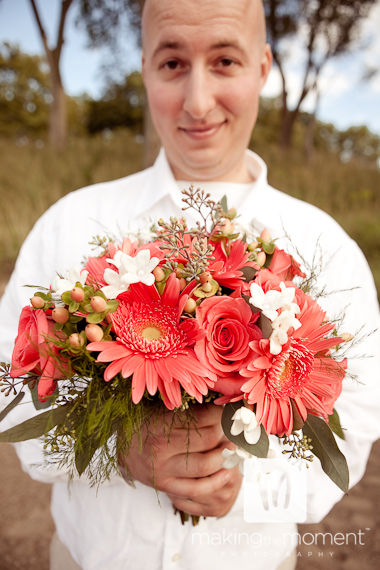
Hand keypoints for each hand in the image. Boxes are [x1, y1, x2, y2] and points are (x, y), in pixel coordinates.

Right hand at [118, 404, 241, 517]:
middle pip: (208, 439)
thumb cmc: (147, 421)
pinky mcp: (165, 486)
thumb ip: (190, 405)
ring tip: (234, 447)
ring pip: (206, 465)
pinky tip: (227, 473)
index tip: (236, 408)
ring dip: (226, 456)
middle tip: (239, 427)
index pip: (203, 416)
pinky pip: (197, 489)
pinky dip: (216, 482)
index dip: (224, 413)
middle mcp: (161, 447)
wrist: (123, 448)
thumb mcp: (162, 407)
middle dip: (228, 432)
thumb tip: (225, 397)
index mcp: (160, 422)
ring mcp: (163, 470)